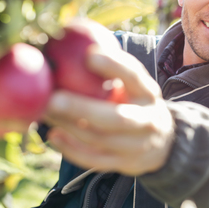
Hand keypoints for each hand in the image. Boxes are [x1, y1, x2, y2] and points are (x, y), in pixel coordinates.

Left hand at [43, 46, 174, 175]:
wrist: (163, 143)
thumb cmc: (136, 104)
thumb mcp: (134, 85)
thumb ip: (112, 69)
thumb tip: (71, 43)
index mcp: (148, 94)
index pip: (134, 76)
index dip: (114, 65)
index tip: (88, 54)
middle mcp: (146, 120)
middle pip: (116, 118)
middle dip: (82, 109)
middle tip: (52, 98)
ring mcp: (136, 146)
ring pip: (100, 139)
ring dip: (70, 126)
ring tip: (45, 113)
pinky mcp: (123, 164)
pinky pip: (94, 160)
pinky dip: (72, 149)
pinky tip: (53, 135)